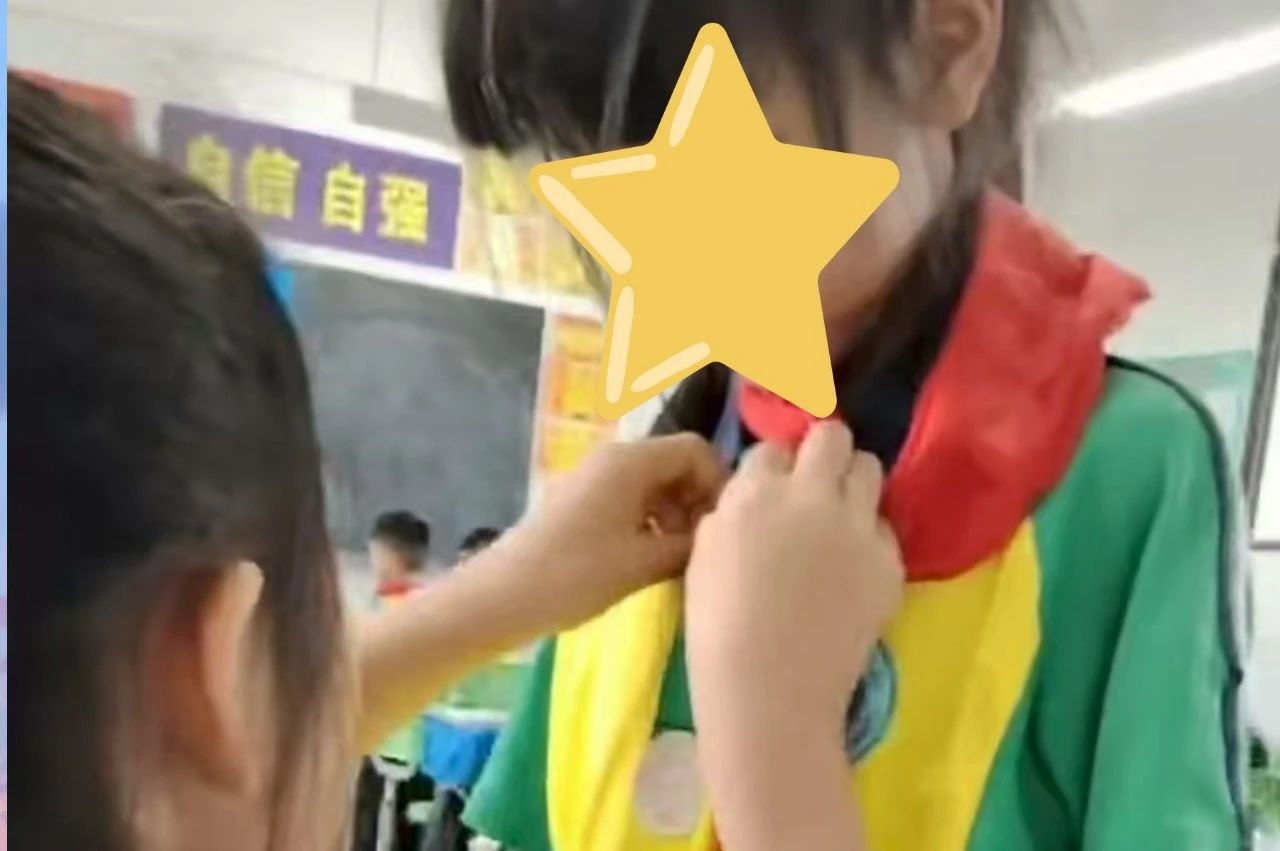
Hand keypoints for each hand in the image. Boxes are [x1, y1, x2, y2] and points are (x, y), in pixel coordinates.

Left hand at [490, 432, 726, 631]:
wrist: (504, 596)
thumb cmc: (576, 574)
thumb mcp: (643, 563)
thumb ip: (690, 544)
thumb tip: (720, 536)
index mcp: (631, 461)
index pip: (696, 450)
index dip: (718, 484)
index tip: (723, 529)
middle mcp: (615, 460)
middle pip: (676, 465)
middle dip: (697, 502)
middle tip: (704, 549)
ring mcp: (595, 480)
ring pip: (655, 485)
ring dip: (676, 516)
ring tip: (680, 561)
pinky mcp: (583, 503)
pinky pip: (632, 501)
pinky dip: (651, 524)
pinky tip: (651, 561)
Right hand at [685, 421, 902, 731]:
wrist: (771, 691)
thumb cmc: (718, 628)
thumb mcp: (703, 553)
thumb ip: (733, 509)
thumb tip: (754, 494)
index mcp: (756, 493)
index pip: (772, 448)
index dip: (772, 468)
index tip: (771, 489)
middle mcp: (812, 496)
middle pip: (832, 436)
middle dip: (823, 451)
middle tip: (815, 482)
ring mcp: (858, 527)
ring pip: (869, 469)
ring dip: (852, 483)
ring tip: (838, 517)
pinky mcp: (890, 561)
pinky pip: (884, 528)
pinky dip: (868, 539)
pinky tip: (851, 571)